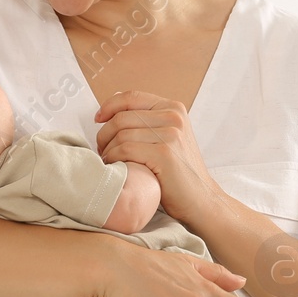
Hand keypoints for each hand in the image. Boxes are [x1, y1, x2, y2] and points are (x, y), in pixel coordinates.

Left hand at [94, 91, 220, 225]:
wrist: (200, 200)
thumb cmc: (177, 172)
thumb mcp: (167, 137)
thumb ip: (147, 120)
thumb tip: (113, 105)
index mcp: (173, 108)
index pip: (131, 97)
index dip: (109, 106)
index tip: (97, 119)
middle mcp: (173, 117)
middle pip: (122, 117)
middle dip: (104, 134)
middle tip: (102, 150)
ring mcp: (170, 134)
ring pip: (121, 134)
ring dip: (108, 150)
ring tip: (109, 161)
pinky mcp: (164, 153)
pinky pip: (125, 149)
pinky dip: (114, 159)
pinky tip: (117, 168)